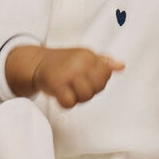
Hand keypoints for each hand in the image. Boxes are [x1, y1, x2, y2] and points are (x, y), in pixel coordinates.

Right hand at [5, 46, 124, 108]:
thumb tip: (121, 66)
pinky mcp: (56, 84)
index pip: (106, 74)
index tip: (86, 78)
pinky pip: (69, 102)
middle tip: (76, 85)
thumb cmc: (62, 61)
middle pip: (98, 87)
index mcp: (88, 55)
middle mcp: (79, 63)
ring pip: (86, 96)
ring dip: (77, 97)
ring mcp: (67, 73)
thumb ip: (104, 62)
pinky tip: (61, 95)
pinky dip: (65, 103)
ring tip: (69, 89)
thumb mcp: (84, 56)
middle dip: (89, 90)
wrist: (36, 63)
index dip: (98, 81)